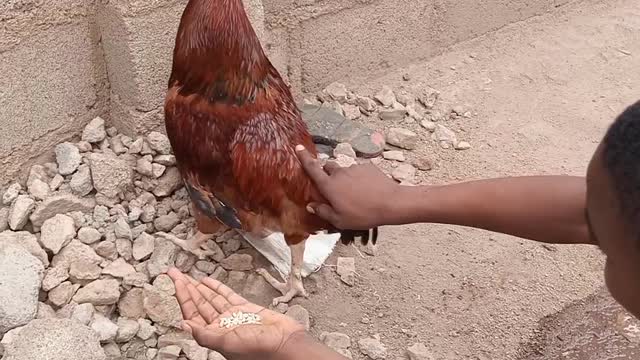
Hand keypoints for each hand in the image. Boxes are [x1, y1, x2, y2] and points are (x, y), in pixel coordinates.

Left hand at [167, 268, 304, 359]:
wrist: (284, 343)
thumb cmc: (259, 349)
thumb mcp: (227, 343)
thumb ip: (205, 335)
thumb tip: (184, 325)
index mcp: (214, 334)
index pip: (191, 312)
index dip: (182, 296)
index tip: (174, 281)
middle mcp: (221, 325)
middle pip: (198, 303)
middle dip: (186, 288)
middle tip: (174, 272)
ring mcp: (233, 316)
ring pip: (211, 298)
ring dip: (199, 286)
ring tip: (187, 275)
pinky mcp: (246, 309)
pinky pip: (227, 295)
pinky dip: (218, 287)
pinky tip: (208, 281)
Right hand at [296, 145, 398, 228]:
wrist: (390, 203)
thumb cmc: (363, 215)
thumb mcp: (339, 220)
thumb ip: (323, 211)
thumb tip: (311, 205)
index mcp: (329, 186)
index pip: (312, 168)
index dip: (304, 157)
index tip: (298, 147)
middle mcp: (339, 173)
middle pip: (328, 167)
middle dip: (327, 174)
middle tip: (333, 188)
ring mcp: (354, 168)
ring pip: (344, 171)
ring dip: (345, 179)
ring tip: (355, 194)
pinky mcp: (367, 167)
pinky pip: (358, 171)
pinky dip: (359, 179)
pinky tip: (367, 190)